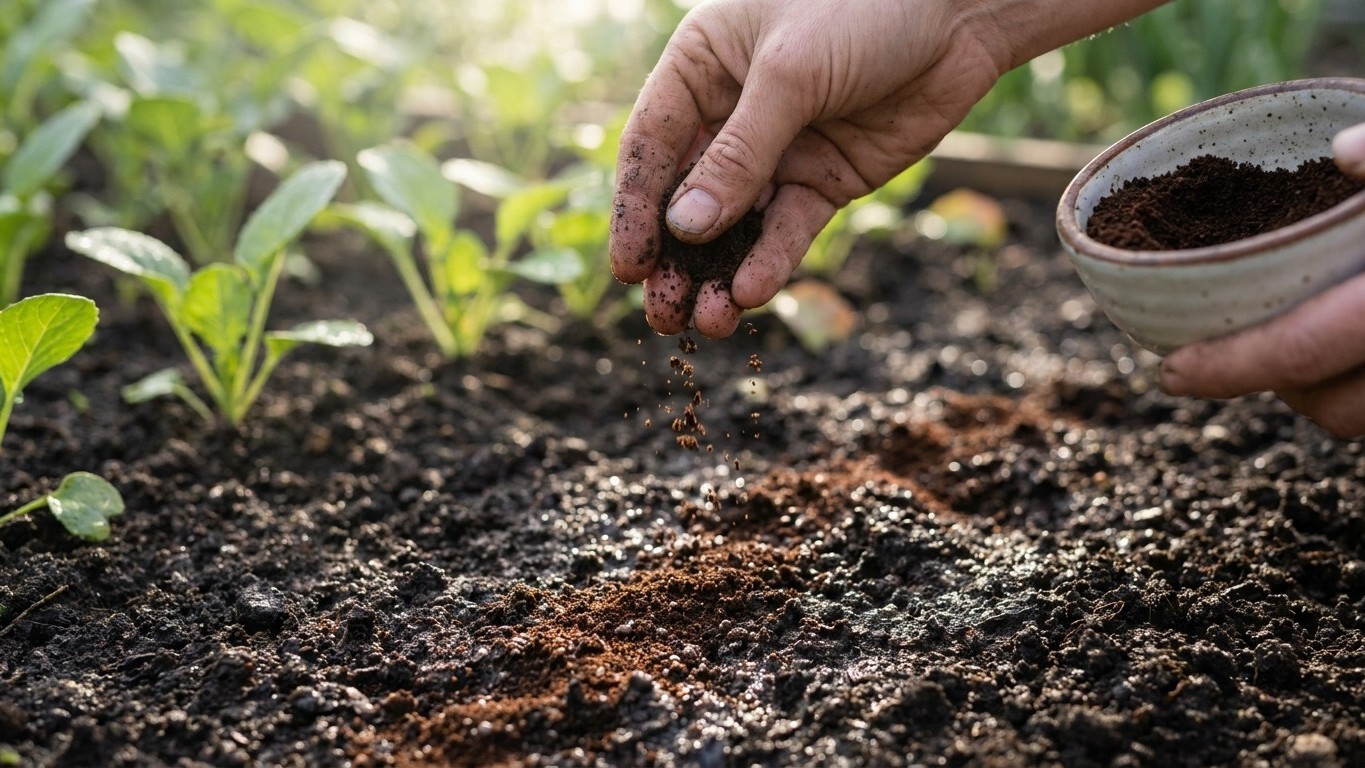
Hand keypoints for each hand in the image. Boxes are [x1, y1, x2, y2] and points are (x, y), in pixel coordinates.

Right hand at [610, 0, 1011, 336]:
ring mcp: (779, 153)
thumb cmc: (864, 9)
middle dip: (674, 259)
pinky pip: (787, 230)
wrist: (961, 13)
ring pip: (735, 226)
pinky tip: (752, 294)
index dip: (636, 210)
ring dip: (718, 275)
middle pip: (687, 199)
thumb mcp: (791, 74)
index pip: (651, 148)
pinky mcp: (823, 181)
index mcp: (701, 69)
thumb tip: (685, 229)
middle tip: (661, 314)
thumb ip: (739, 154)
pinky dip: (770, 263)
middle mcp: (730, 114)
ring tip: (708, 322)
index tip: (629, 267)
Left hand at [1159, 122, 1364, 437]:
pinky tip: (1336, 360)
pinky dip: (1357, 393)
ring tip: (1283, 355)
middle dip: (1277, 392)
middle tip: (1227, 361)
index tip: (1171, 374)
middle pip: (1337, 411)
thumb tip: (1345, 155)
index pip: (1303, 351)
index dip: (1229, 368)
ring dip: (1321, 398)